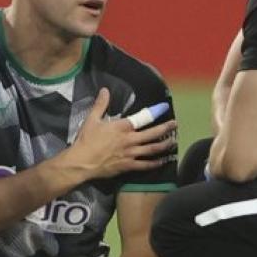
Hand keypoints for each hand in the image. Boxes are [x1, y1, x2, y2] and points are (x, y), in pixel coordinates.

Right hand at [60, 88, 178, 183]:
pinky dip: (155, 163)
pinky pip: (145, 165)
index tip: (164, 108)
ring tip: (173, 141)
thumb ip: (101, 104)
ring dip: (164, 145)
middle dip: (165, 128)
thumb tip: (105, 90)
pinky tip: (162, 161)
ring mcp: (131, 154)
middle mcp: (130, 140)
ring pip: (152, 149)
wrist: (82, 162)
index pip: (143, 118)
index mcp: (122, 127)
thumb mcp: (92, 119)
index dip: (155, 112)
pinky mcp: (128, 166)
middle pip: (152, 134)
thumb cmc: (86, 140)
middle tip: (175, 124)